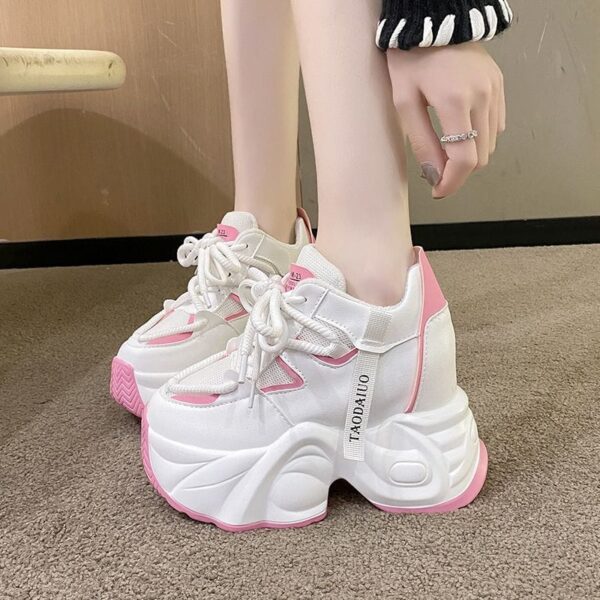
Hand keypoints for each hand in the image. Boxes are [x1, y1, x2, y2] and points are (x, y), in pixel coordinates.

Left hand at [386, 43, 505, 198]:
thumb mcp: (405, 102)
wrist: (433, 20)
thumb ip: (422, 142)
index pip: (464, 160)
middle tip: (436, 172)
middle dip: (457, 172)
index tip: (438, 191)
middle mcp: (482, 97)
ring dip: (468, 155)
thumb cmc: (411, 58)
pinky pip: (496, 125)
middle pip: (479, 157)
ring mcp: (495, 90)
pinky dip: (480, 137)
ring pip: (490, 143)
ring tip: (444, 149)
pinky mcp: (499, 85)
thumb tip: (435, 175)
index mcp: (456, 102)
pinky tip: (460, 131)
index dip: (452, 183)